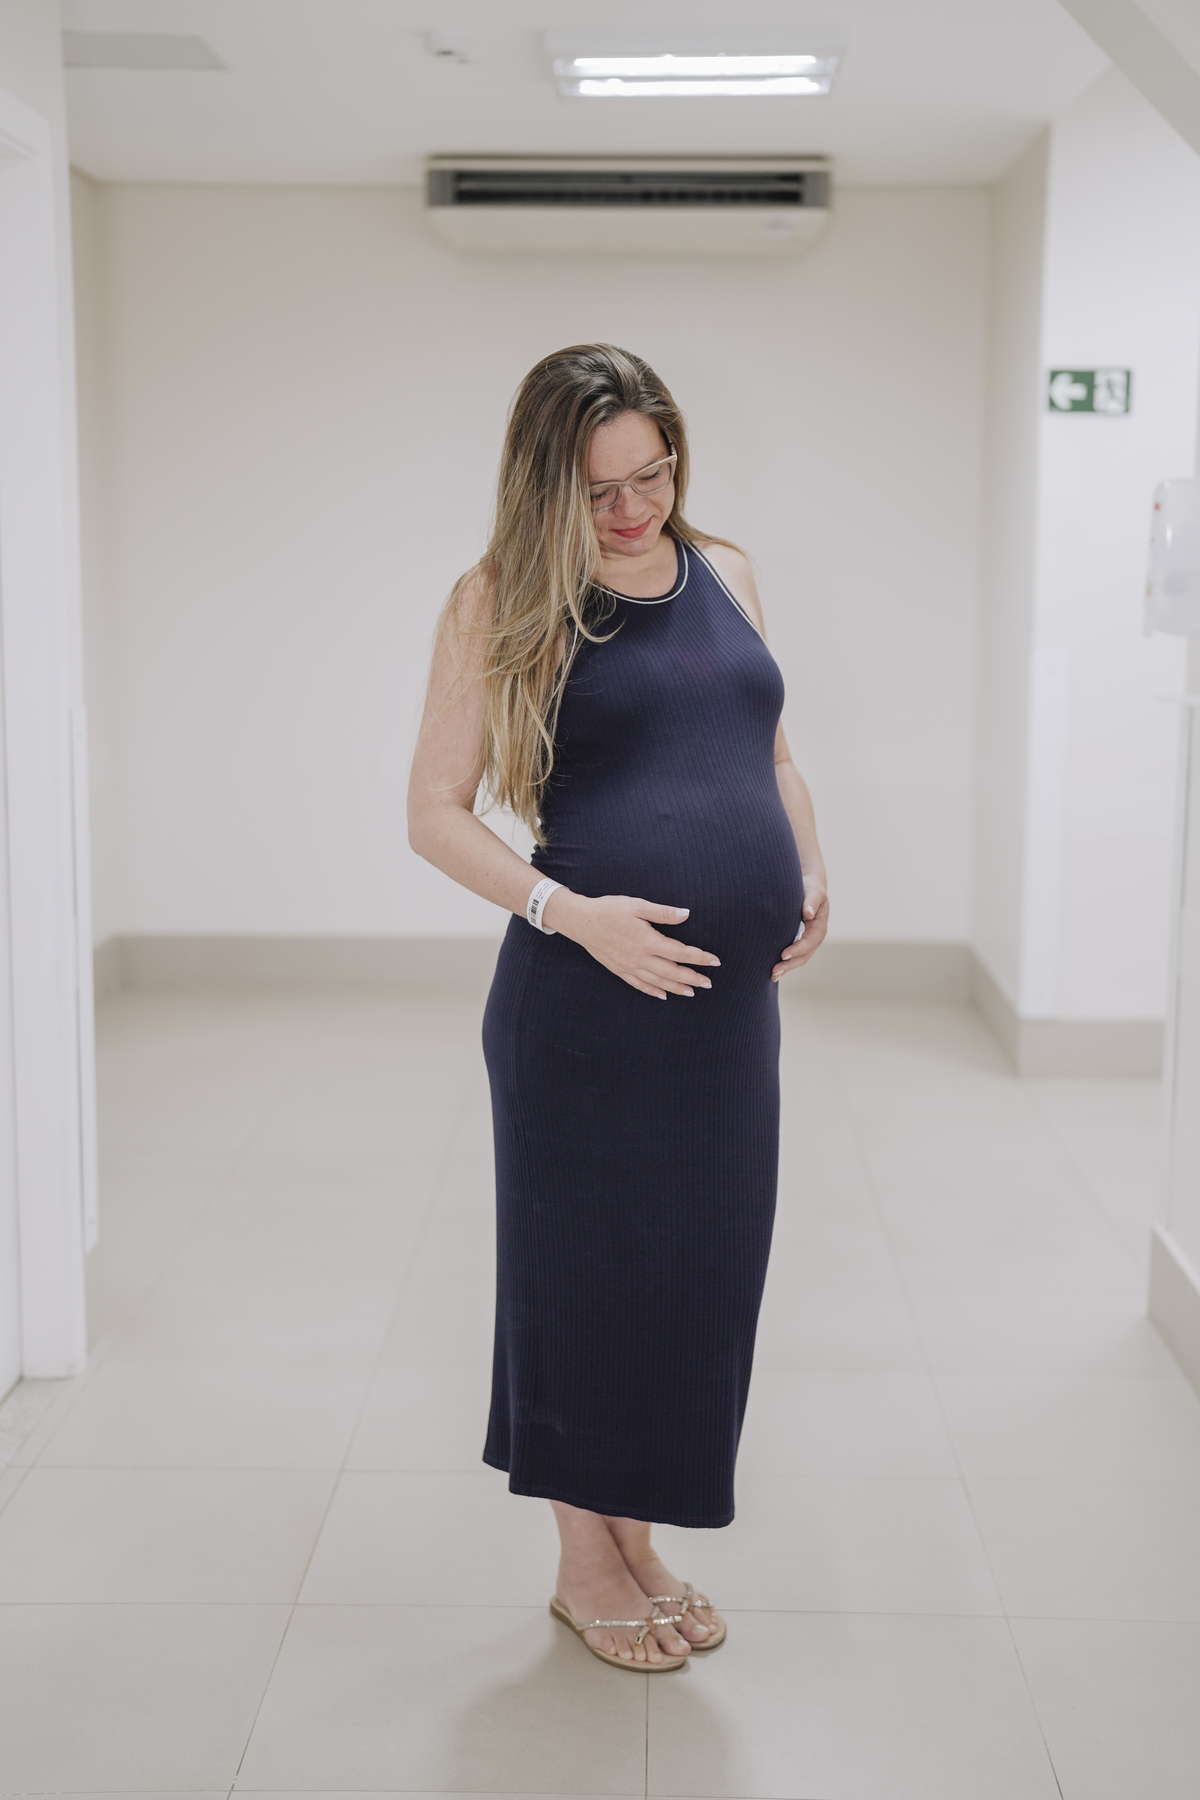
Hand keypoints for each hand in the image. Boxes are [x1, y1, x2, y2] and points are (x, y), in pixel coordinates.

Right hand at [545, 890, 719, 999]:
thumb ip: (663, 912)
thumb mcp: (637, 905)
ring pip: (658, 982)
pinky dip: (653, 991)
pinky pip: (640, 985)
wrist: (581, 921)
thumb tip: (686, 914)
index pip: (680, 952)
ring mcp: (629, 967)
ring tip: (692, 992)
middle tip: (709, 983)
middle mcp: (640, 958)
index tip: (714, 962)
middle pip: (672, 972)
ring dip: (677, 987)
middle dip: (693, 978)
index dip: (699, 958)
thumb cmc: (609, 909)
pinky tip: (663, 995)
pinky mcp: (620, 970)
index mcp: (648, 941)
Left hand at [772, 880, 828, 981]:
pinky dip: (785, 963)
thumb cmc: (810, 887)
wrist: (809, 887)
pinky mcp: (799, 941)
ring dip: (787, 968)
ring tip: (772, 976)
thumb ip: (811, 901)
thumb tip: (808, 914)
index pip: (808, 942)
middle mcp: (815, 937)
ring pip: (799, 958)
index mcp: (819, 926)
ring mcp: (808, 941)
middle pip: (804, 955)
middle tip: (774, 972)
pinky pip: (793, 955)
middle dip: (789, 965)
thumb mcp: (813, 891)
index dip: (797, 950)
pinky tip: (774, 970)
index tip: (783, 955)